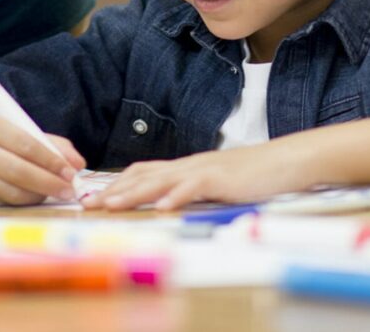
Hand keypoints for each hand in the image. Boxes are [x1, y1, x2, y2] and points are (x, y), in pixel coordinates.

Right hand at [0, 113, 85, 205]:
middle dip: (48, 182)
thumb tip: (78, 164)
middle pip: (17, 171)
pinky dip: (25, 201)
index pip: (25, 144)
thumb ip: (51, 144)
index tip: (71, 172)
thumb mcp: (19, 131)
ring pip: (11, 191)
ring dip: (39, 195)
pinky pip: (4, 202)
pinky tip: (36, 197)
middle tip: (69, 190)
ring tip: (56, 194)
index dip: (51, 160)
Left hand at [88, 142, 305, 210]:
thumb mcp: (213, 183)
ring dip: (133, 193)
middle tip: (86, 203)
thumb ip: (190, 189)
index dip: (116, 184)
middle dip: (113, 190)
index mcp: (184, 167)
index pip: (142, 172)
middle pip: (142, 175)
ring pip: (161, 180)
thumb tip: (166, 203)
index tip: (93, 197)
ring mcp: (202, 170)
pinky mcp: (220, 178)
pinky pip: (193, 187)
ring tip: (112, 205)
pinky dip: (175, 197)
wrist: (283, 161)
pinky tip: (161, 208)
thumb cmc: (251, 175)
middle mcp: (187, 165)